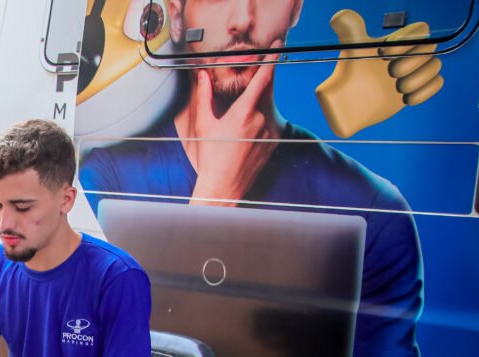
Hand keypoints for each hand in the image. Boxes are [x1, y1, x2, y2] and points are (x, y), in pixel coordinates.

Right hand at [186, 45, 280, 204]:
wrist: (224, 187)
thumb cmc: (210, 157)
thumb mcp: (204, 125)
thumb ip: (203, 97)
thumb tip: (202, 76)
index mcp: (243, 113)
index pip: (262, 80)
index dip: (270, 61)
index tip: (276, 47)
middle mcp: (261, 121)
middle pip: (268, 90)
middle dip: (266, 78)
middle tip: (261, 69)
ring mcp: (270, 132)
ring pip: (270, 106)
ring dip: (261, 101)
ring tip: (245, 109)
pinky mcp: (274, 142)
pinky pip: (271, 122)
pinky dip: (263, 117)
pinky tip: (248, 127)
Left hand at [315, 11, 441, 137]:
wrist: (349, 105)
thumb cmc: (349, 74)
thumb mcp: (351, 51)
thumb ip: (350, 31)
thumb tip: (339, 16)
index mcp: (398, 41)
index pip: (421, 30)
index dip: (406, 41)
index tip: (383, 55)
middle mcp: (410, 53)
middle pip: (430, 49)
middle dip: (410, 63)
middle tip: (389, 74)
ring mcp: (416, 70)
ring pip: (436, 66)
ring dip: (417, 79)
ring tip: (397, 88)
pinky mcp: (419, 88)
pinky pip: (438, 84)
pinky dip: (424, 92)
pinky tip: (405, 99)